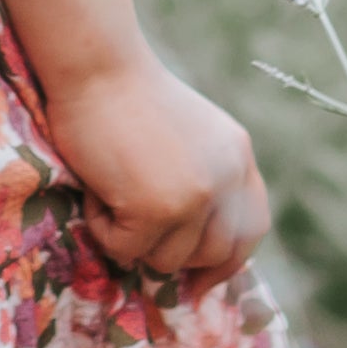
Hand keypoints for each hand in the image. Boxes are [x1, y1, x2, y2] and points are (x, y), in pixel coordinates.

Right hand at [37, 48, 268, 285]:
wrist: (96, 65)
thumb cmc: (124, 92)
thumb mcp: (186, 133)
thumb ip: (201, 176)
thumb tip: (192, 245)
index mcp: (238, 156)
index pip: (251, 227)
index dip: (228, 260)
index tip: (201, 282)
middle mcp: (227, 178)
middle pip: (212, 253)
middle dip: (173, 256)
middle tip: (134, 238)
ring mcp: (196, 196)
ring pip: (167, 259)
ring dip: (131, 238)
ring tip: (108, 191)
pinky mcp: (157, 209)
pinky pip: (126, 248)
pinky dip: (102, 228)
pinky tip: (95, 188)